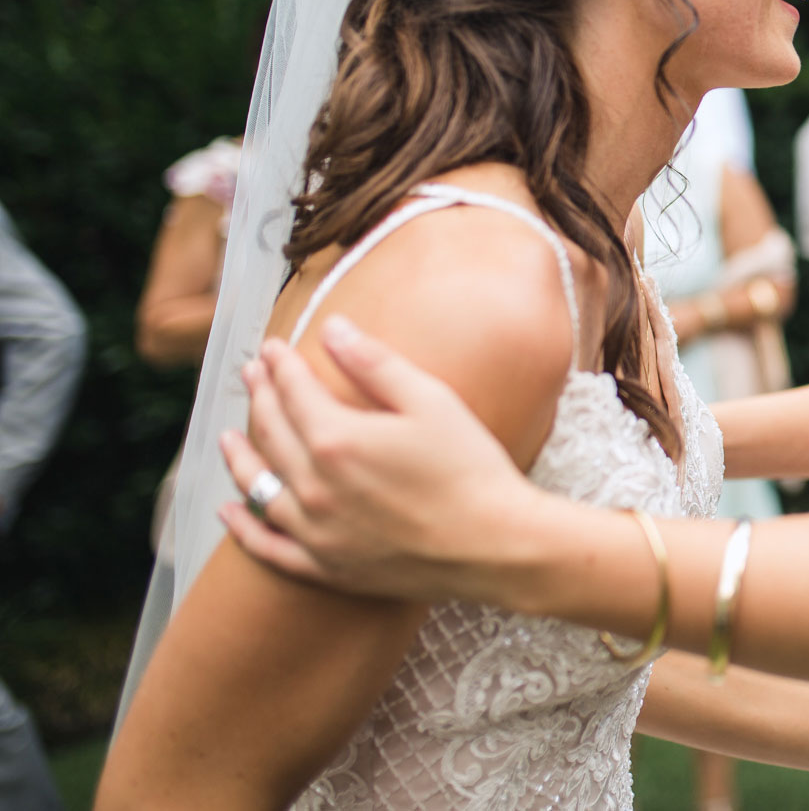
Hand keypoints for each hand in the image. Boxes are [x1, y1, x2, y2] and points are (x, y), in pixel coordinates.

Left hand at [218, 315, 547, 601]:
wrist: (493, 545)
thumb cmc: (470, 469)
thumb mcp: (431, 401)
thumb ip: (376, 364)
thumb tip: (332, 330)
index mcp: (337, 439)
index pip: (293, 391)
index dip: (280, 365)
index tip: (272, 348)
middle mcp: (314, 486)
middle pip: (271, 432)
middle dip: (259, 397)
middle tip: (252, 375)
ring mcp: (315, 530)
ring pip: (259, 487)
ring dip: (240, 456)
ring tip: (227, 436)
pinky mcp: (326, 566)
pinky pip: (267, 547)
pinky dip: (242, 528)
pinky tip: (230, 511)